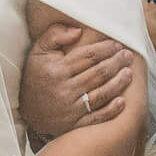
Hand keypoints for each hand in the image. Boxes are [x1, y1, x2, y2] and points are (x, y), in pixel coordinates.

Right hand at [19, 20, 134, 140]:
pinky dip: (111, 110)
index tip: (117, 44)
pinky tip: (122, 101)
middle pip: (99, 73)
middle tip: (128, 56)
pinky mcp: (74, 125)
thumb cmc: (36, 77)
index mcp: (57, 70)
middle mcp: (65, 89)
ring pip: (102, 93)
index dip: (106, 48)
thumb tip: (78, 31)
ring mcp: (70, 108)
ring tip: (129, 73)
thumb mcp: (38, 52)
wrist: (26, 110)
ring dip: (119, 82)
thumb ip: (55, 35)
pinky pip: (97, 117)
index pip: (89, 56)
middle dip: (116, 62)